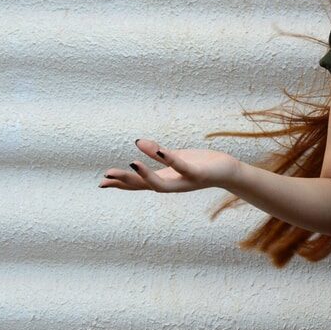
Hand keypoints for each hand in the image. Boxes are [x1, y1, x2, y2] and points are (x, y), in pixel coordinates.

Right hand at [99, 138, 241, 192]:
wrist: (229, 171)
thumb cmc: (202, 164)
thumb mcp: (177, 158)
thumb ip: (159, 154)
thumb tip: (138, 142)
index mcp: (166, 180)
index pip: (139, 185)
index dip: (121, 184)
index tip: (102, 182)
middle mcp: (172, 184)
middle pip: (144, 187)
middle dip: (125, 183)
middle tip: (106, 177)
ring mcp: (184, 182)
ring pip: (161, 184)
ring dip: (145, 176)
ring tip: (131, 164)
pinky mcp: (198, 174)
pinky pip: (181, 168)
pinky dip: (169, 160)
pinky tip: (159, 150)